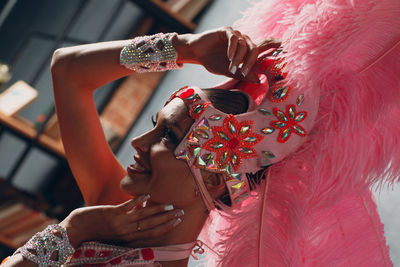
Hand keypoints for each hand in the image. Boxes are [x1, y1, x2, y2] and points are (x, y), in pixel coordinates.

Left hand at [60, 195, 182, 247]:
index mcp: (129, 239)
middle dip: (168, 220)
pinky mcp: (111, 214)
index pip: (152, 234)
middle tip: (181, 212)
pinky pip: (127, 206)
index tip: (177, 220)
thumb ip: (130, 228)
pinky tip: (147, 195)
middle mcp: (126, 233)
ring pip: (143, 217)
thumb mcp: (116, 234)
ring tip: (170, 205)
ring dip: (158, 210)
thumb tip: (143, 218)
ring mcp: (119, 223)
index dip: (166, 227)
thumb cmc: (97, 232)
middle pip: (152, 226)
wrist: (76, 230)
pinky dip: (138, 201)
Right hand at [176, 27, 280, 82]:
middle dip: (251, 62)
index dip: (272, 44)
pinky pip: (234, 38)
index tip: (282, 44)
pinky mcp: (225, 31)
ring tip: (232, 68)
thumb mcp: (229, 71)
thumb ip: (243, 74)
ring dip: (239, 58)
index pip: (261, 47)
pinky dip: (233, 48)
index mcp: (245, 51)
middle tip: (244, 73)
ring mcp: (235, 35)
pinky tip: (229, 56)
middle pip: (255, 48)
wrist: (196, 54)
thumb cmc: (213, 62)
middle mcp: (242, 41)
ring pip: (244, 44)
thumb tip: (259, 79)